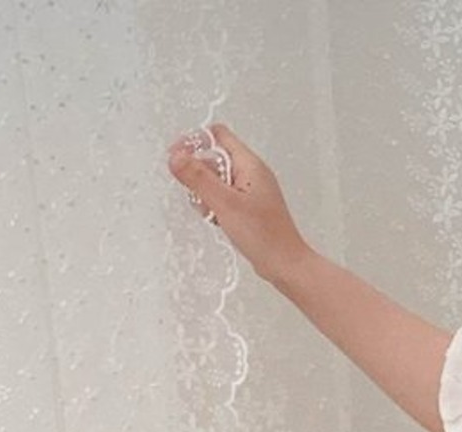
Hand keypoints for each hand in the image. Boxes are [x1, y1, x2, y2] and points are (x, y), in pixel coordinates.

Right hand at [166, 121, 310, 285]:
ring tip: (215, 214)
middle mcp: (252, 174)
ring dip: (207, 195)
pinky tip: (221, 222)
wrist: (285, 266)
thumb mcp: (225, 203)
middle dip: (200, 175)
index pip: (218, 135)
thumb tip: (175, 157)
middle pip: (214, 159)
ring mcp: (251, 192)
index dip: (194, 142)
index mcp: (250, 164)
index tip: (178, 158)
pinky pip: (225, 199)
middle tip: (200, 196)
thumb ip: (198, 178)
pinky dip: (217, 208)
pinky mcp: (249, 209)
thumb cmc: (265, 237)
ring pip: (217, 182)